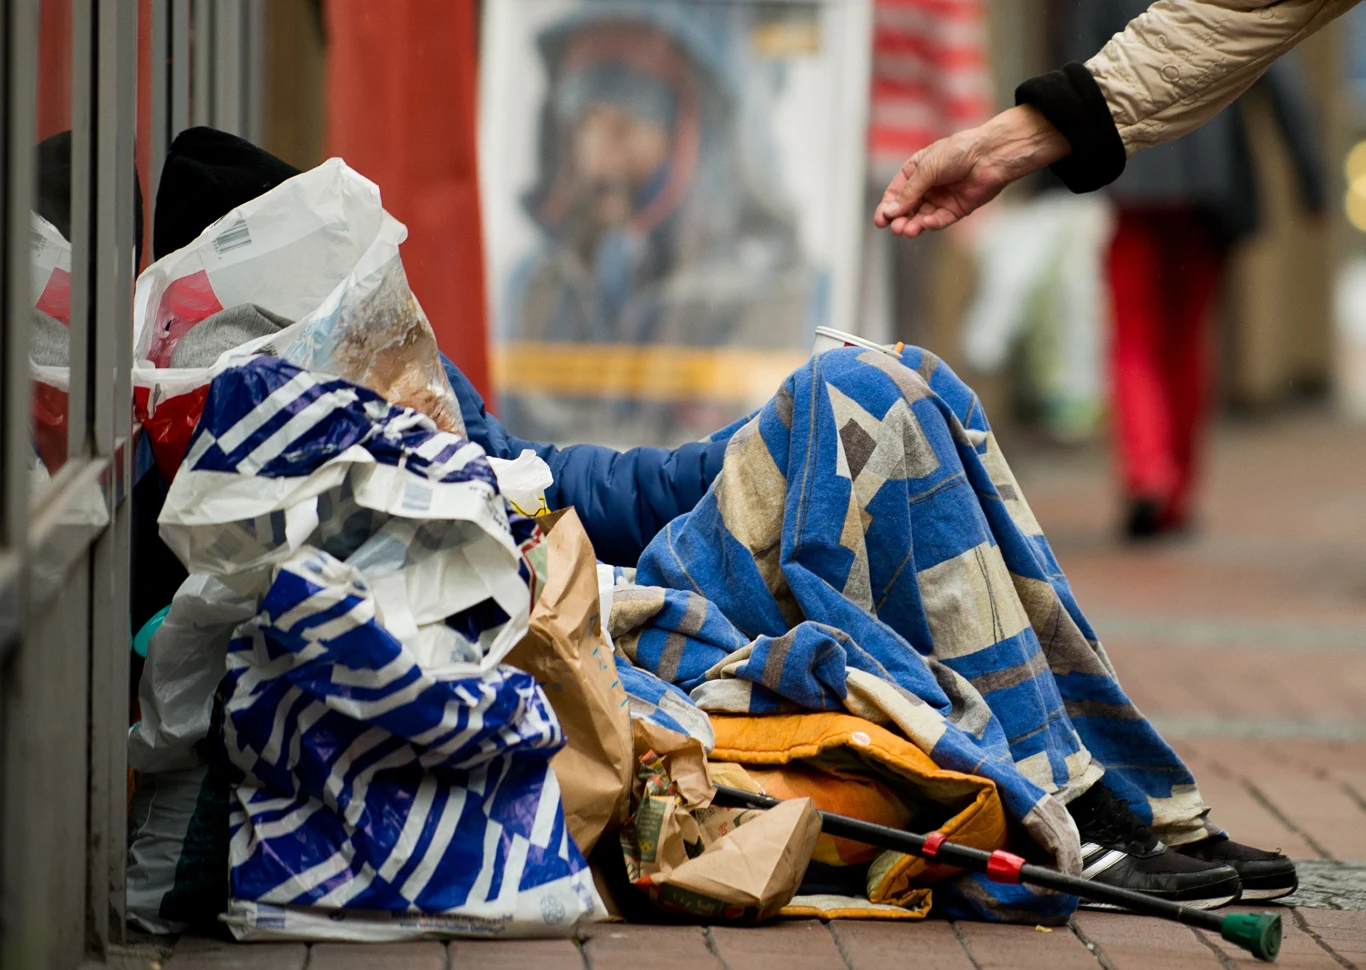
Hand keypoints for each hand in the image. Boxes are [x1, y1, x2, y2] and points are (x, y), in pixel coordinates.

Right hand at [874, 105, 1070, 237]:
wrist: (990, 155)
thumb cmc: (959, 152)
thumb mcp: (927, 168)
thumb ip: (909, 192)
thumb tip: (890, 211)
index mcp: (917, 171)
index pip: (896, 193)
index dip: (887, 207)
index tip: (881, 220)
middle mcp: (928, 186)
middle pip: (907, 209)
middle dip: (900, 219)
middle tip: (896, 227)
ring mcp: (942, 198)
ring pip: (922, 217)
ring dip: (914, 224)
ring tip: (908, 230)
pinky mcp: (957, 209)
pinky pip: (941, 220)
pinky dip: (932, 223)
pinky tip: (926, 224)